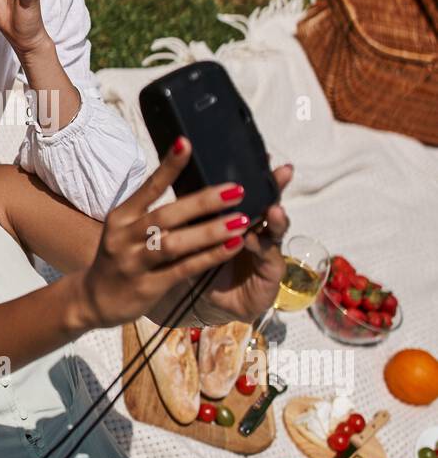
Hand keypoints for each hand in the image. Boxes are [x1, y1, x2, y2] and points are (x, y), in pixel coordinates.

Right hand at [77, 138, 253, 330]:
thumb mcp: (126, 227)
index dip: (168, 166)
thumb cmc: (121, 256)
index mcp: (121, 216)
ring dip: (210, 232)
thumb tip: (193, 184)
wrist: (95, 299)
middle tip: (236, 190)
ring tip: (240, 220)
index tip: (186, 142)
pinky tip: (232, 247)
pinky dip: (209, 257)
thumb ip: (152, 210)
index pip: (148, 187)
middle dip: (203, 202)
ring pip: (174, 244)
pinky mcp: (148, 287)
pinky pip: (183, 269)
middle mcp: (124, 236)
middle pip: (166, 215)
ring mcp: (134, 263)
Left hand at [199, 165, 292, 323]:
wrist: (211, 302)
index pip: (248, 191)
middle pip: (268, 203)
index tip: (260, 155)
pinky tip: (252, 239)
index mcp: (236, 215)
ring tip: (275, 209)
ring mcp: (267, 248)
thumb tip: (176, 180)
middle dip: (275, 187)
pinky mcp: (271, 270)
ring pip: (274, 228)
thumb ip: (192, 213)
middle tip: (283, 172)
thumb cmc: (202, 263)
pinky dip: (260, 246)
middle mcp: (257, 227)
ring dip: (276, 218)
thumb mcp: (192, 234)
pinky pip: (267, 255)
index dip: (255, 173)